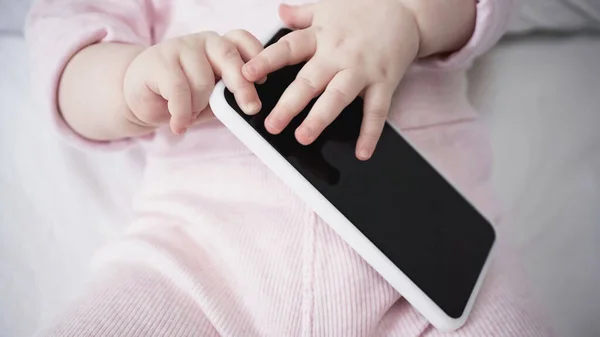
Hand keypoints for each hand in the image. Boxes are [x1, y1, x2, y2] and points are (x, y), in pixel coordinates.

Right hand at [123, 30, 263, 134]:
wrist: (141, 97)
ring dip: (198, 107)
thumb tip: (251, 107)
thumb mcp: (212, 98)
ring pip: (203, 81)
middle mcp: (204, 42)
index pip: (242, 40)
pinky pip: (178, 90)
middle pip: (229, 57)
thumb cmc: (183, 97)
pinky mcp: (158, 60)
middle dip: (243, 86)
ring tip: (188, 115)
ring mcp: (180, 47)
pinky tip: (178, 125)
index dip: (256, 56)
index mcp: (222, 46)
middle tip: (251, 108)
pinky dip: (181, 113)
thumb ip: (229, 96)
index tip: (263, 80)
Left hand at [243, 0, 419, 159]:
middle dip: (289, 103)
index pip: (289, 48)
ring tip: (303, 137)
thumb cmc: (364, 9)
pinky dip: (371, 133)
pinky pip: (376, 110)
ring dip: (320, 118)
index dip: (266, 61)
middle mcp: (339, 53)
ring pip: (338, 96)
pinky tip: (362, 153)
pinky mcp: (384, 81)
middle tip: (271, 124)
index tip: (246, 74)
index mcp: (321, 36)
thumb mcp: (329, 7)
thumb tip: (279, 12)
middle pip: (310, 80)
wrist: (407, 9)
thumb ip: (302, 14)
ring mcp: (362, 69)